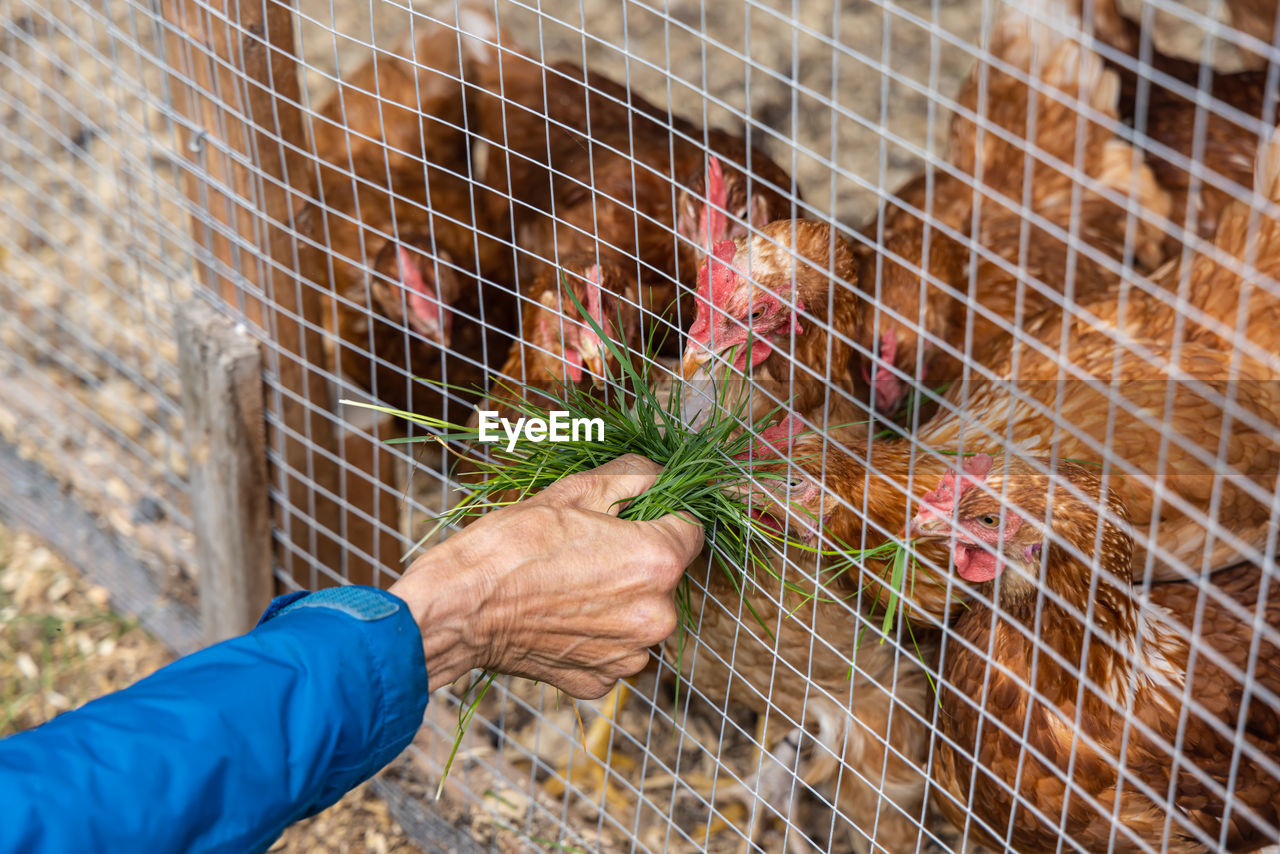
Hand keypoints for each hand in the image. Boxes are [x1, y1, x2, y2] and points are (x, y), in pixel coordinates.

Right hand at [388, 454, 704, 697]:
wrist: (458, 609)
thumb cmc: (511, 546)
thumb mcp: (574, 490)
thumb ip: (633, 477)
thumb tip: (659, 476)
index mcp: (657, 562)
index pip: (691, 527)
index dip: (663, 514)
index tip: (632, 515)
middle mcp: (657, 616)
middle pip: (666, 575)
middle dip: (636, 559)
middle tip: (587, 549)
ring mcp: (631, 656)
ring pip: (642, 615)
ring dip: (619, 600)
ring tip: (569, 585)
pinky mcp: (603, 682)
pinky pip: (615, 649)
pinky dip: (595, 634)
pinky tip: (560, 618)